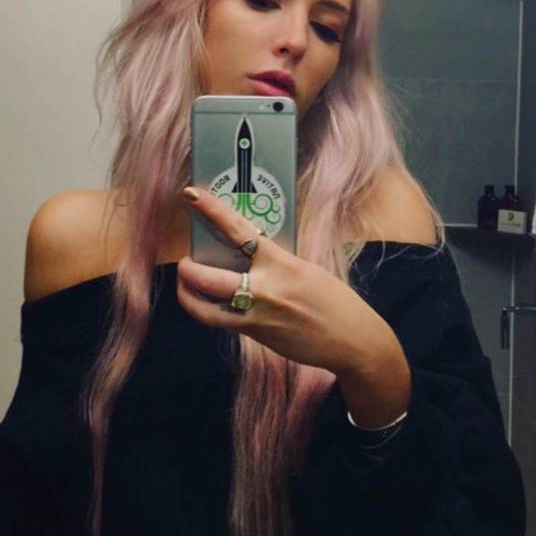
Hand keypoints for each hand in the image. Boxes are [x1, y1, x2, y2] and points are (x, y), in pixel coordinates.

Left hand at [176, 186, 390, 375]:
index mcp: (281, 263)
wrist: (351, 341)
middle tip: (185, 262)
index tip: (192, 195)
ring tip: (185, 285)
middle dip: (187, 269)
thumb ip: (275, 262)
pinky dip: (209, 310)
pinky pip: (222, 321)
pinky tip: (209, 302)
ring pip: (205, 309)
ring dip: (187, 295)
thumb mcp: (305, 270)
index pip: (238, 230)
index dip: (212, 211)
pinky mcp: (257, 336)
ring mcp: (258, 316)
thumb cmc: (334, 301)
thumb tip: (246, 254)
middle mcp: (265, 289)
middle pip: (207, 278)